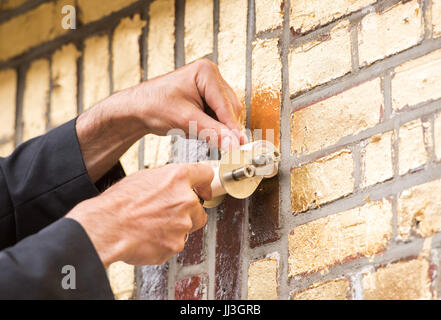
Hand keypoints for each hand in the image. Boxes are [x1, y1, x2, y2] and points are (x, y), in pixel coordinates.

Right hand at [67, 163, 213, 267]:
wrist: (107, 227)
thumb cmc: (119, 203)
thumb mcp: (143, 177)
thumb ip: (166, 180)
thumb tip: (173, 185)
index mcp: (178, 178)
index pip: (206, 174)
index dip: (204, 183)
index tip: (204, 189)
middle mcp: (186, 200)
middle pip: (199, 207)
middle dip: (187, 211)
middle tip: (165, 213)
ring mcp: (183, 224)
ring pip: (187, 227)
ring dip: (175, 227)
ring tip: (152, 224)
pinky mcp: (176, 245)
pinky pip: (175, 243)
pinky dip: (164, 242)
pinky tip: (148, 236)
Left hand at [132, 58, 246, 147]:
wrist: (137, 109)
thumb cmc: (153, 106)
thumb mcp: (186, 121)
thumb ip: (212, 132)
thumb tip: (233, 144)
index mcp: (206, 72)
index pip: (226, 105)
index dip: (232, 127)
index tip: (239, 145)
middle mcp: (210, 75)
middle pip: (230, 109)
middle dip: (222, 127)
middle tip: (218, 144)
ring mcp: (209, 85)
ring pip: (225, 114)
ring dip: (215, 127)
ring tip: (194, 132)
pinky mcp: (205, 96)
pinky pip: (217, 115)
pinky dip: (210, 126)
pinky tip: (194, 128)